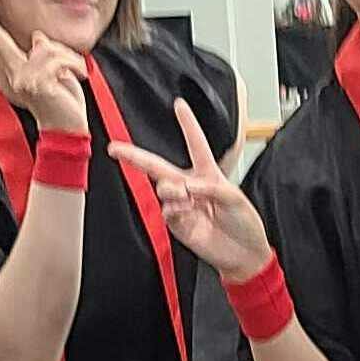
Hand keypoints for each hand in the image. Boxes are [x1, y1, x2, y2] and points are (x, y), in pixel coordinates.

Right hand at [0, 0, 88, 139]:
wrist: (69, 129)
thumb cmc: (63, 102)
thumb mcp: (54, 72)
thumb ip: (42, 55)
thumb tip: (37, 37)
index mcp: (16, 72)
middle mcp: (15, 75)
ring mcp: (23, 80)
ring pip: (46, 47)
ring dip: (68, 58)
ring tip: (73, 73)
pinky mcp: (37, 83)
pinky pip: (59, 58)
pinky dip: (75, 66)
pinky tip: (77, 77)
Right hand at [113, 104, 274, 281]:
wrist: (244, 255)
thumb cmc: (245, 223)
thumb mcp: (235, 199)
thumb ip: (211, 187)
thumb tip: (186, 185)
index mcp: (209, 174)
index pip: (196, 144)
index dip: (188, 125)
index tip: (179, 105)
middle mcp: (191, 186)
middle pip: (159, 166)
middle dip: (134, 156)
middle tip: (115, 149)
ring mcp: (183, 205)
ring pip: (163, 188)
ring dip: (172, 190)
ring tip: (188, 199)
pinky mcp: (178, 223)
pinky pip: (167, 210)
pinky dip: (174, 209)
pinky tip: (186, 213)